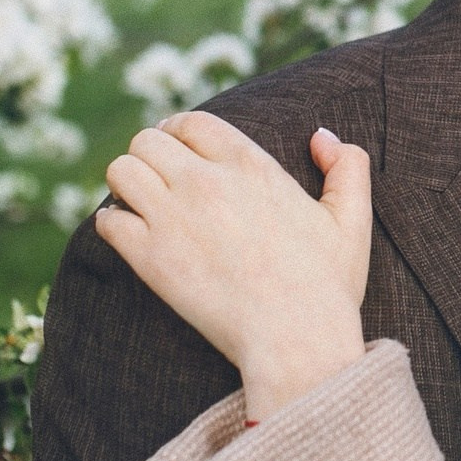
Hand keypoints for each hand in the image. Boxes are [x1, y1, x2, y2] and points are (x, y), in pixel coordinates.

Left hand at [95, 113, 372, 420]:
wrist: (297, 339)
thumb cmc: (327, 285)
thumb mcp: (351, 220)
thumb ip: (348, 167)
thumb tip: (321, 137)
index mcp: (250, 165)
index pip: (192, 122)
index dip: (177, 129)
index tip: (176, 147)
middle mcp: (206, 182)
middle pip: (147, 140)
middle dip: (148, 154)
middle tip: (155, 178)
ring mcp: (174, 218)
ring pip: (121, 172)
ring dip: (126, 184)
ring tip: (139, 204)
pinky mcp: (150, 258)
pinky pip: (108, 221)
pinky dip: (113, 223)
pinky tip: (131, 236)